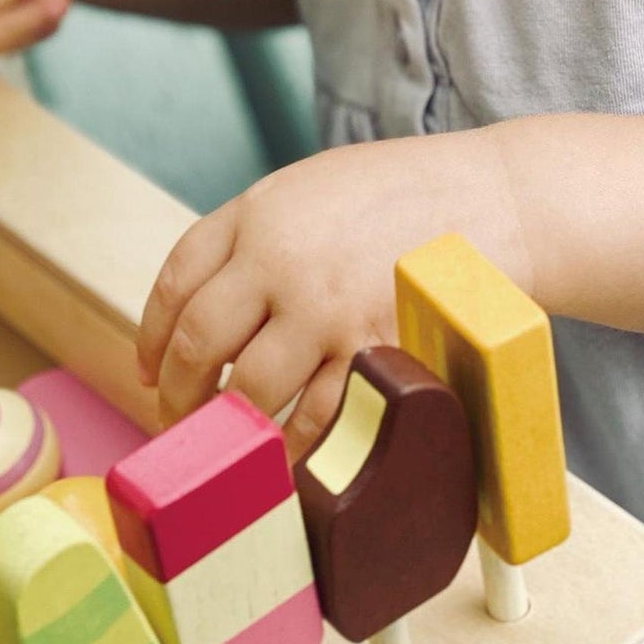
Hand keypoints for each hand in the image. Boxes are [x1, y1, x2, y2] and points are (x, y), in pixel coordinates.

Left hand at [136, 130, 530, 459]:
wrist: (494, 199)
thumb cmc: (403, 195)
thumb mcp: (312, 188)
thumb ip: (256, 236)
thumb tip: (204, 308)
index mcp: (258, 212)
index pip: (177, 281)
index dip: (152, 334)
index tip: (149, 367)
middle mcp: (280, 260)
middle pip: (200, 344)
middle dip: (180, 393)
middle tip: (180, 419)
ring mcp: (327, 310)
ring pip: (252, 391)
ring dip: (234, 428)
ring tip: (232, 446)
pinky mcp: (373, 352)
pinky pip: (317, 418)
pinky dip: (296, 447)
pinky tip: (289, 455)